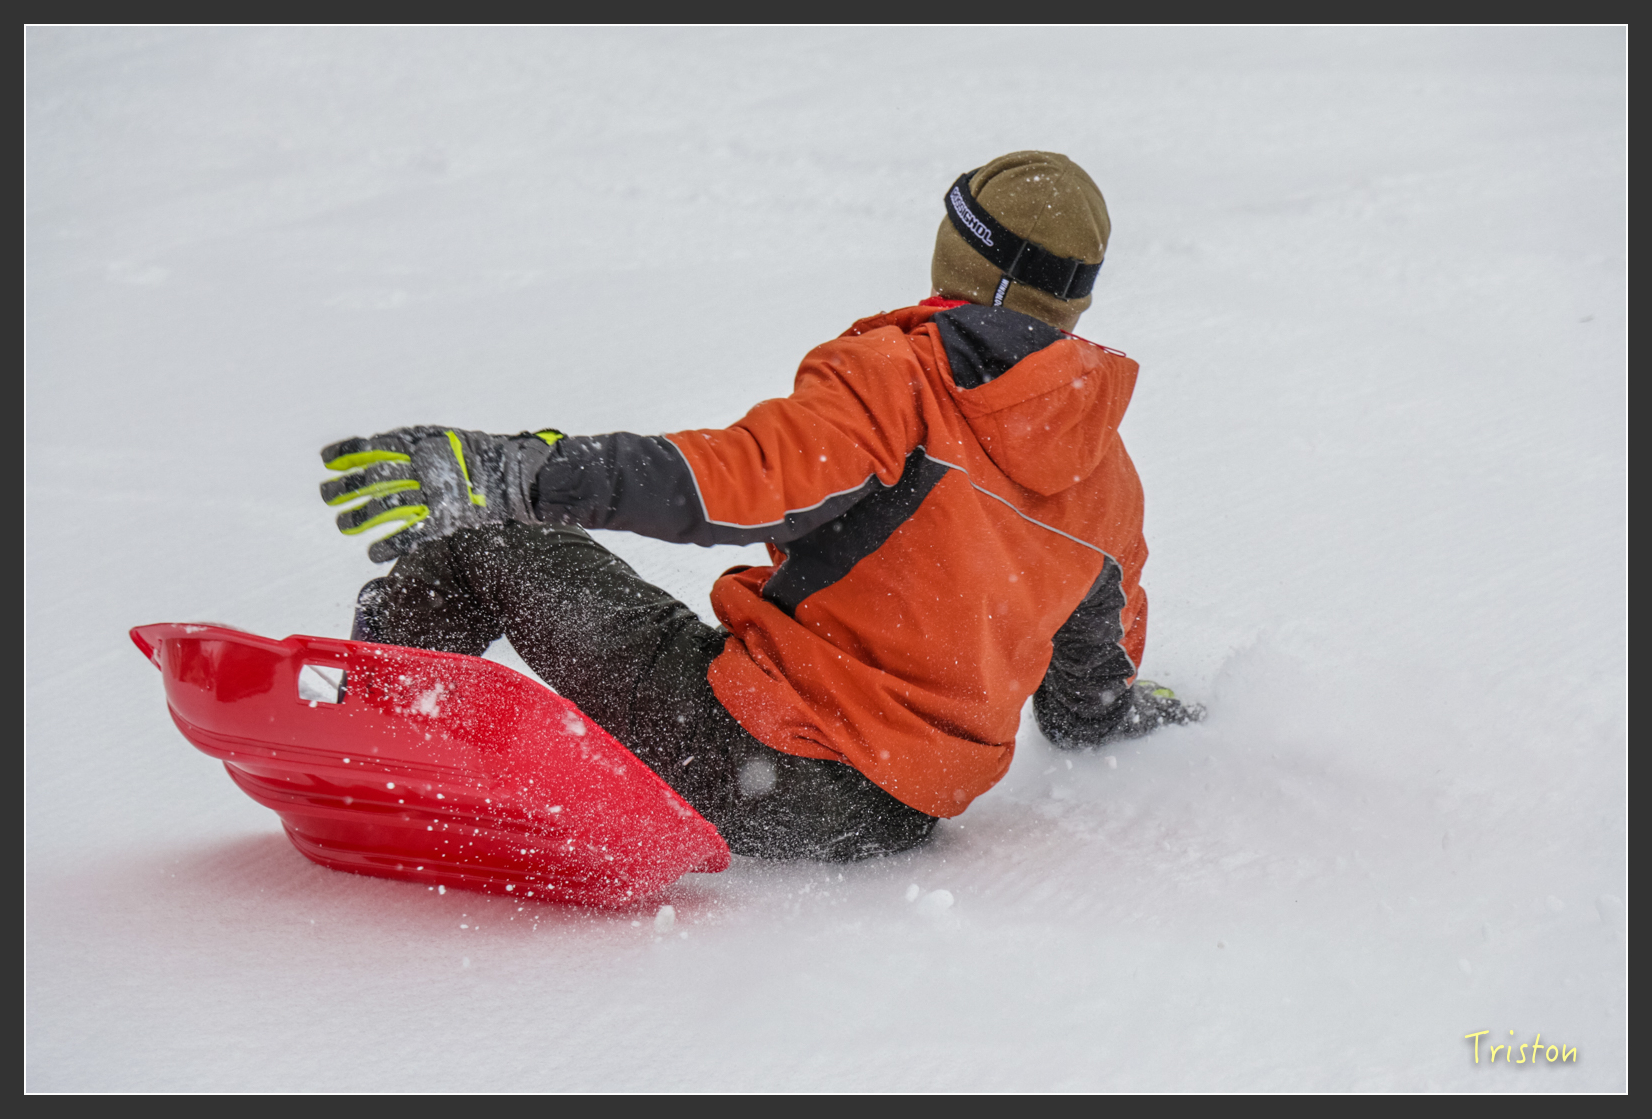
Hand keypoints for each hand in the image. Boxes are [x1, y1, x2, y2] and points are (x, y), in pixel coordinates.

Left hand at [320, 426, 562, 561]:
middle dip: (347, 487)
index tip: (327, 460)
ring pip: (387, 507)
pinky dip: (390, 545)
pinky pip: (412, 534)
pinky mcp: (447, 519)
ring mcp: (434, 494)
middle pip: (374, 478)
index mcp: (422, 444)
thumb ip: (416, 443)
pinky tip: (372, 553)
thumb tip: (379, 447)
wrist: (520, 474)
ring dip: (360, 517)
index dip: (348, 453)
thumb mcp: (446, 437)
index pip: (375, 446)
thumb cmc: (483, 455)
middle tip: (327, 495)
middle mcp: (424, 467)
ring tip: (342, 525)